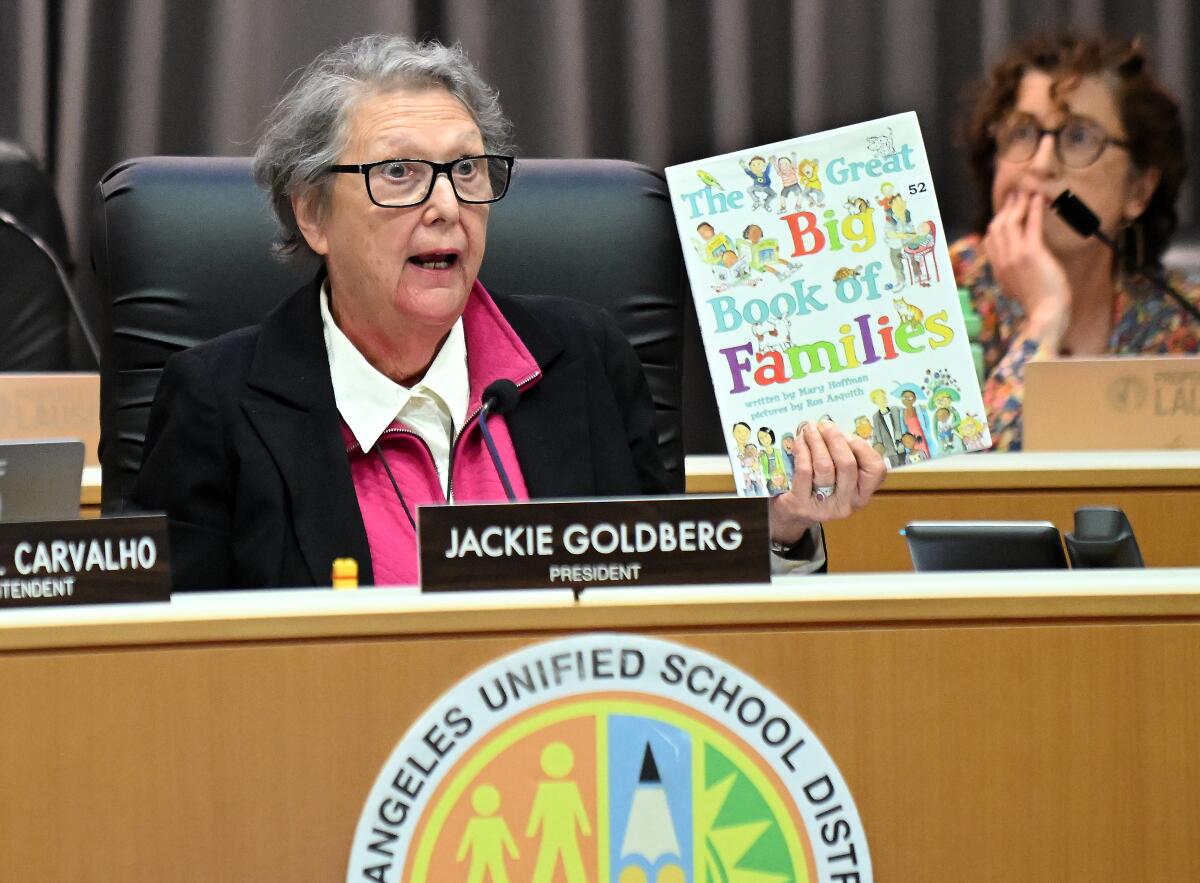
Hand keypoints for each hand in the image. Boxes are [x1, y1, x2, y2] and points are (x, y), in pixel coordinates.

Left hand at [769, 420, 886, 544]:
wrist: (794, 515)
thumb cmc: (819, 488)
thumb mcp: (839, 476)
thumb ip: (845, 456)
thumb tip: (835, 430)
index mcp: (862, 494)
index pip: (876, 469)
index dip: (862, 447)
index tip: (847, 434)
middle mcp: (848, 503)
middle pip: (847, 464)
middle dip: (835, 438)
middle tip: (825, 424)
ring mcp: (825, 507)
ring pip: (825, 466)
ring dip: (816, 441)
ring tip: (809, 429)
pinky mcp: (802, 504)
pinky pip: (805, 471)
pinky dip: (802, 451)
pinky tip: (799, 441)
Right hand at [984, 191, 1071, 343]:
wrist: (1045, 314)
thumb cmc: (1038, 305)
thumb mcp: (1018, 289)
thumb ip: (1013, 274)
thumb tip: (1018, 266)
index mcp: (998, 269)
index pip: (990, 240)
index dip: (997, 223)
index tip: (1006, 212)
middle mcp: (1002, 260)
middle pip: (997, 227)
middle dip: (1005, 208)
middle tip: (1014, 194)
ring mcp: (1015, 256)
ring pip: (1010, 222)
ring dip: (1018, 204)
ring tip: (1025, 192)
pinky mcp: (1032, 253)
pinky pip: (1031, 225)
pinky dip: (1034, 210)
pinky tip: (1038, 199)